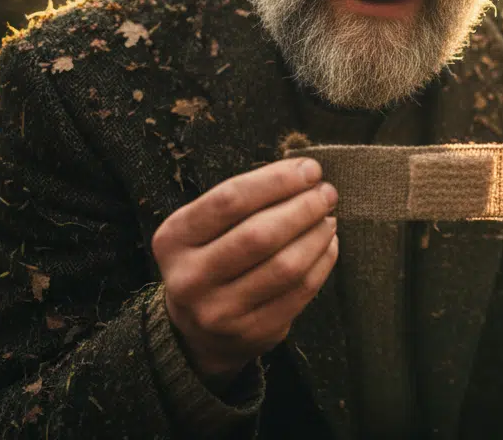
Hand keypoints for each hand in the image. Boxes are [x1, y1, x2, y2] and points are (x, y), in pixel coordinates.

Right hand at [151, 158, 337, 378]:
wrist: (200, 331)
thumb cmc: (213, 258)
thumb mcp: (207, 227)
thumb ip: (247, 200)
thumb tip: (305, 174)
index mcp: (174, 239)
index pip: (229, 200)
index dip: (276, 181)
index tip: (310, 169)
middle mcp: (190, 278)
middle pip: (261, 235)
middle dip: (304, 207)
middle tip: (327, 193)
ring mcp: (220, 311)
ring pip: (286, 266)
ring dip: (317, 235)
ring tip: (328, 219)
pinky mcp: (254, 333)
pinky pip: (301, 291)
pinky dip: (323, 262)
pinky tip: (328, 245)